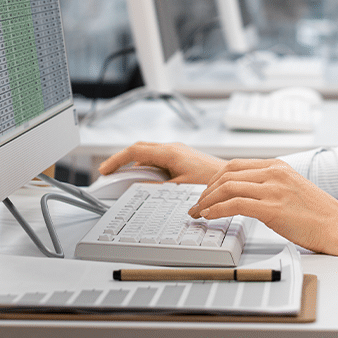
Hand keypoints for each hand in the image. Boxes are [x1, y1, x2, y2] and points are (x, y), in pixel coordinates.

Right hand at [98, 142, 227, 184]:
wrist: (232, 180)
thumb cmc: (211, 182)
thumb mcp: (179, 188)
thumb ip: (157, 187)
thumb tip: (138, 188)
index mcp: (170, 152)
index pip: (135, 151)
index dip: (117, 160)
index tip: (105, 170)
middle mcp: (173, 149)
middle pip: (140, 150)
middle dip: (122, 161)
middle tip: (109, 173)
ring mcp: (178, 152)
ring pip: (149, 155)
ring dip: (135, 166)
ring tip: (124, 181)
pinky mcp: (182, 158)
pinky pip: (158, 160)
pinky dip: (147, 169)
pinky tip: (145, 182)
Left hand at [189, 158, 337, 257]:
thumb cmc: (319, 215)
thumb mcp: (292, 189)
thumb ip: (270, 186)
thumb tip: (246, 197)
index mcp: (278, 166)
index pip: (236, 165)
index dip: (215, 179)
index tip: (206, 192)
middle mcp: (274, 173)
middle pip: (227, 174)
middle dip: (207, 189)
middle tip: (198, 203)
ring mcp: (273, 189)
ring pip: (227, 187)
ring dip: (207, 201)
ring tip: (199, 212)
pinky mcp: (272, 207)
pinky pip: (234, 204)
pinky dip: (217, 210)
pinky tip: (210, 216)